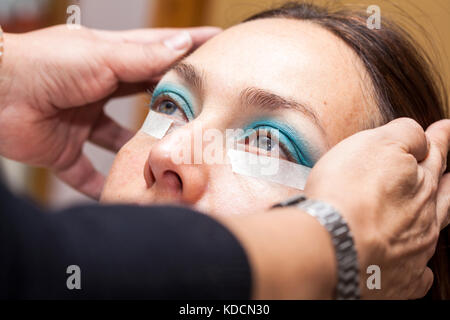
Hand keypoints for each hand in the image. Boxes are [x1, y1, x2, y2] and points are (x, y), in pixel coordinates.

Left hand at [0, 25, 219, 198]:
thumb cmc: (44, 64)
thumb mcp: (101, 57)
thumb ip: (142, 57)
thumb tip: (182, 44)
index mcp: (108, 62)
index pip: (156, 55)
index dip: (186, 50)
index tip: (216, 46)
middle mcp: (99, 91)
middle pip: (143, 101)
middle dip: (170, 108)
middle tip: (203, 117)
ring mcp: (82, 122)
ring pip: (119, 142)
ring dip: (140, 153)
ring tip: (170, 162)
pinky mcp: (64, 151)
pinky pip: (86, 174)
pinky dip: (101, 186)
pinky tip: (122, 196)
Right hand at [304, 118, 449, 298]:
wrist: (332, 245)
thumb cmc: (346, 192)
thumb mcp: (374, 143)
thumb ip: (403, 134)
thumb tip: (421, 137)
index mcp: (418, 183)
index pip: (434, 154)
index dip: (439, 139)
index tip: (446, 128)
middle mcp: (423, 217)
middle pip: (441, 193)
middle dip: (445, 179)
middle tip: (448, 170)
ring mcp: (415, 251)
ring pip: (433, 230)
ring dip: (435, 216)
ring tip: (437, 208)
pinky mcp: (401, 282)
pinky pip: (420, 272)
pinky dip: (420, 265)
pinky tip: (416, 263)